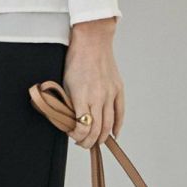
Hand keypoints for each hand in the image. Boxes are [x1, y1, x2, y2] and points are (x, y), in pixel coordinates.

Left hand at [64, 21, 124, 148]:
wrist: (92, 42)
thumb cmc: (75, 61)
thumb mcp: (66, 84)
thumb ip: (69, 103)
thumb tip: (71, 121)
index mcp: (81, 96)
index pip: (82, 127)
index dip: (77, 136)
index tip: (73, 135)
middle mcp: (97, 97)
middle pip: (97, 130)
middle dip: (89, 142)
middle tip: (83, 144)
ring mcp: (110, 94)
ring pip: (109, 125)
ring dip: (102, 138)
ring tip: (96, 141)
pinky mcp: (118, 89)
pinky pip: (120, 113)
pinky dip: (117, 126)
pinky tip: (114, 134)